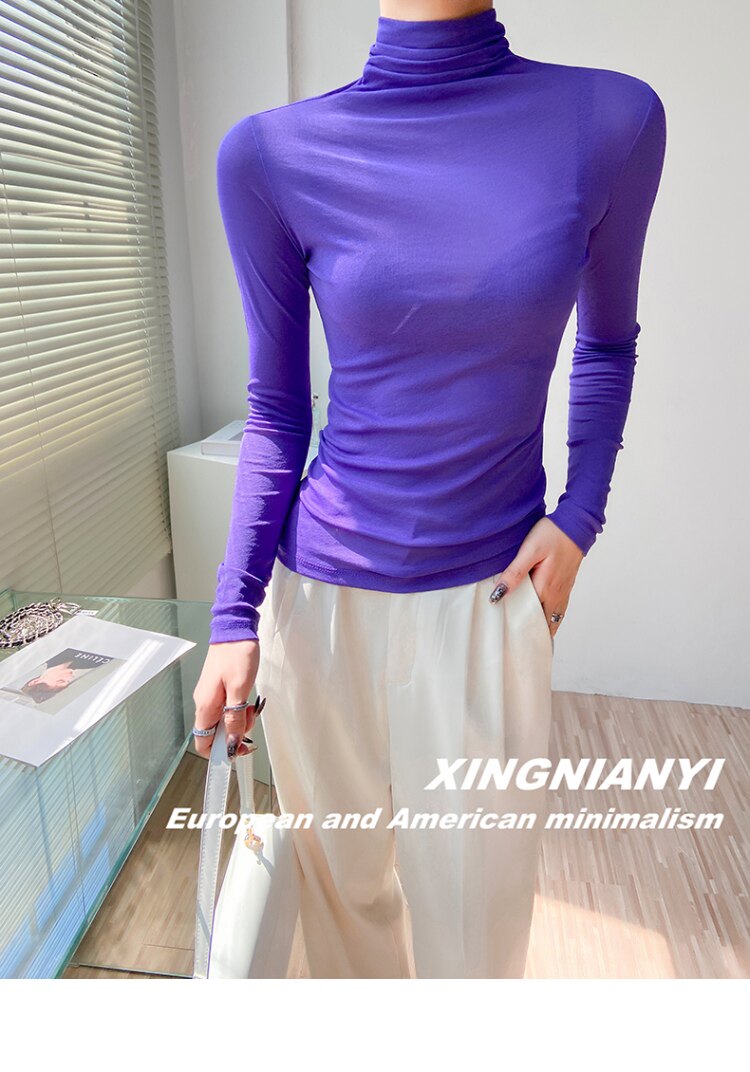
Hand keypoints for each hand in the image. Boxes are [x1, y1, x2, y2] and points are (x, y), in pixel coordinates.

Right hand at [192, 640, 260, 758]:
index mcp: (205, 707)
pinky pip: (228, 707)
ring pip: (224, 720)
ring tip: (251, 705)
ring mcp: (211, 696)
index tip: (239, 750)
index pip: (203, 743)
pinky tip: (248, 698)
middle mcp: (204, 703)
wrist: (234, 628)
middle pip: (216, 733)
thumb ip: (234, 718)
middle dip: (236, 732)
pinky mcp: (219, 688)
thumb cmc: (237, 655)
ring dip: (240, 719)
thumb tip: (231, 742)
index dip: (220, 752)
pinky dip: (240, 708)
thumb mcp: (239, 690)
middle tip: (251, 718)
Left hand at [488, 518, 584, 640]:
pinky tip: (547, 621)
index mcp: (545, 588)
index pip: (530, 618)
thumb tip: (498, 595)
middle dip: (533, 636)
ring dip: (545, 629)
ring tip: (534, 644)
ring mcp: (564, 589)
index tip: (511, 647)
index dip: (520, 632)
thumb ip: (514, 573)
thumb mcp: (530, 550)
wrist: (576, 524)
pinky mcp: (567, 583)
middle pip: (544, 622)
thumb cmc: (553, 534)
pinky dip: (552, 619)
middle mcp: (557, 593)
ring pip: (554, 617)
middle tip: (521, 651)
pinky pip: (559, 608)